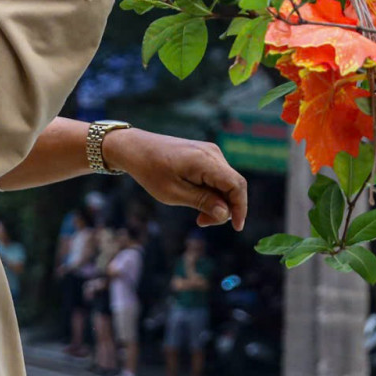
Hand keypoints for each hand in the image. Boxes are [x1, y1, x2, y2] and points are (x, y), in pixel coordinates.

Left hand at [102, 130, 247, 229]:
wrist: (135, 148)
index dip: (240, 208)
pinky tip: (197, 202)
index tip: (236, 228)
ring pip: (226, 183)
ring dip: (217, 202)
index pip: (236, 185)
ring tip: (198, 216)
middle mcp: (212, 153)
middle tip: (202, 222)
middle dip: (225, 208)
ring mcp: (209, 152)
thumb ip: (202, 202)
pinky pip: (218, 177)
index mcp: (205, 160)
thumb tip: (226, 214)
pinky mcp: (205, 155)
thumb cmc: (151, 170)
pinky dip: (212, 193)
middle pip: (233, 185)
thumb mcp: (174, 193)